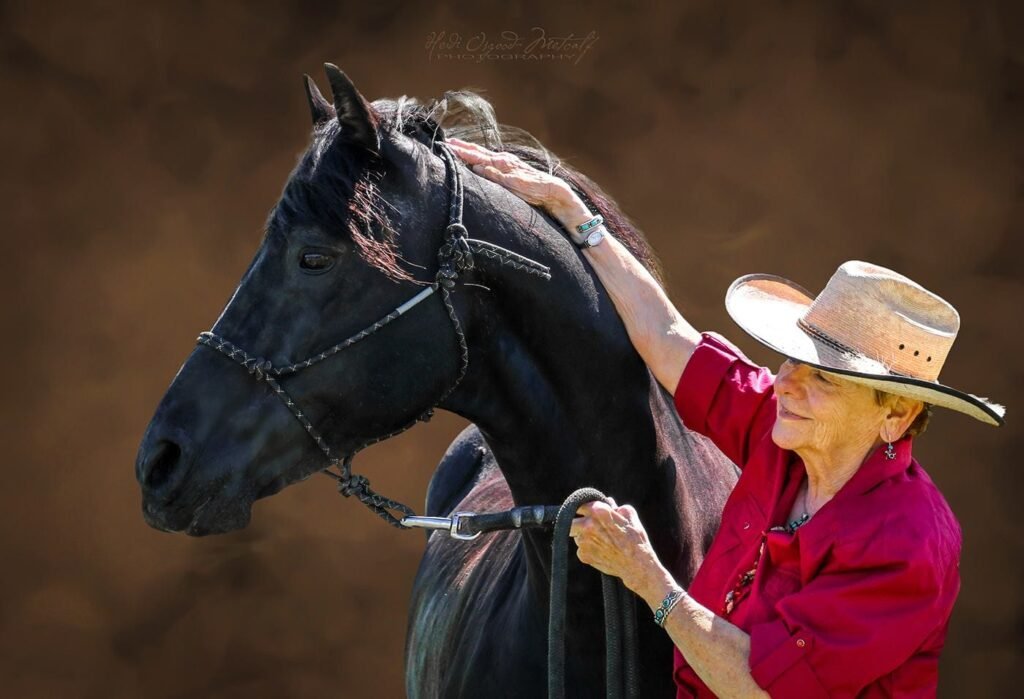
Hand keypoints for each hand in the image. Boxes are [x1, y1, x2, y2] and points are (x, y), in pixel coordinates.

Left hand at [446, 137, 576, 214]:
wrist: (554, 192)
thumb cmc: (532, 189)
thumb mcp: (510, 182)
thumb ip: (495, 176)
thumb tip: (476, 171)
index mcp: (502, 162)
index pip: (479, 153)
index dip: (463, 148)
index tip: (447, 144)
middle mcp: (504, 162)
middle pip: (479, 153)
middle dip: (461, 148)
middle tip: (444, 143)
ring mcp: (510, 170)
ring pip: (486, 160)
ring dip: (470, 155)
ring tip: (454, 150)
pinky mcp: (516, 181)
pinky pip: (499, 176)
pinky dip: (488, 171)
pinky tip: (477, 168)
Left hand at [568, 499, 663, 592]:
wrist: (637, 564)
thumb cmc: (635, 537)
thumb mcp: (629, 514)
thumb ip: (615, 505)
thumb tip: (607, 501)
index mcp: (598, 511)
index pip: (579, 504)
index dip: (582, 508)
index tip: (584, 512)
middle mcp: (587, 525)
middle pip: (569, 521)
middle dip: (576, 523)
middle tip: (585, 526)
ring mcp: (583, 541)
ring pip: (575, 535)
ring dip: (583, 536)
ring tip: (600, 541)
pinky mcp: (583, 555)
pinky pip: (580, 549)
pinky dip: (588, 549)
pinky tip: (602, 551)